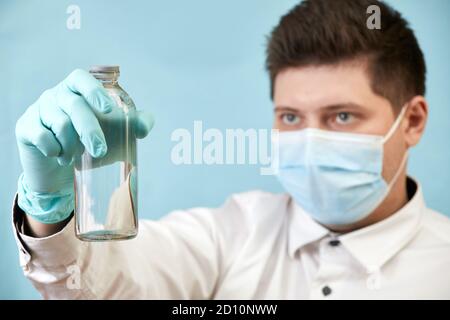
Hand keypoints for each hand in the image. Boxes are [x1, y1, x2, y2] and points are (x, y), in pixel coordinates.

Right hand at [15, 69, 152, 222]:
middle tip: (100, 151)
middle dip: (90, 130)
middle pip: (74, 106)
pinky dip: (54, 150)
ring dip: (72, 145)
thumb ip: (136, 125)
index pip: (81, 78)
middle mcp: (57, 95)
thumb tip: (145, 125)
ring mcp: (39, 109)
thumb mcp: (116, 135)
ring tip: (77, 157)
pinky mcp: (26, 127)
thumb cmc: (90, 143)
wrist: (60, 168)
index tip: (109, 110)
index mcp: (78, 90)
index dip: (94, 91)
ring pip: (59, 124)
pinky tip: (59, 156)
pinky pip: (41, 136)